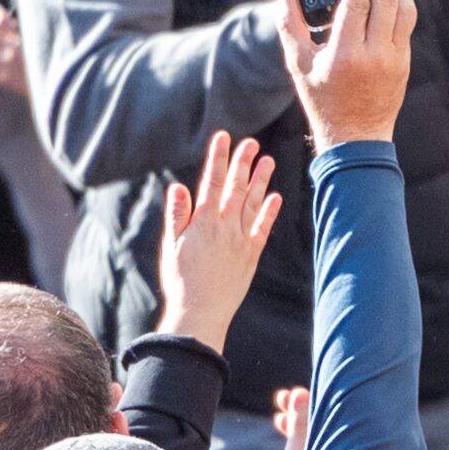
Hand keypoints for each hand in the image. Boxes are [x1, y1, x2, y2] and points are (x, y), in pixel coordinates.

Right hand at [156, 131, 284, 352]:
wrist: (201, 312)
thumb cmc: (180, 279)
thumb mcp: (172, 245)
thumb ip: (177, 215)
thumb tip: (178, 187)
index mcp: (203, 221)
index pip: (212, 181)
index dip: (219, 158)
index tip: (224, 138)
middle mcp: (225, 227)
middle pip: (236, 188)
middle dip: (243, 163)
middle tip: (251, 142)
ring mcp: (240, 240)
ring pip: (252, 204)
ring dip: (260, 181)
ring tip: (267, 161)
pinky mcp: (251, 255)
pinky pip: (262, 229)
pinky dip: (269, 212)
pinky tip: (276, 197)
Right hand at [276, 0, 417, 148]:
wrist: (356, 139)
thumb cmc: (322, 101)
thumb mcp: (298, 65)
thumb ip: (289, 25)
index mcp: (345, 53)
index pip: (358, 3)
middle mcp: (374, 55)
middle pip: (386, 1)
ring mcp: (394, 59)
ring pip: (404, 11)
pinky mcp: (405, 63)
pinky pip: (407, 25)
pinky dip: (403, 4)